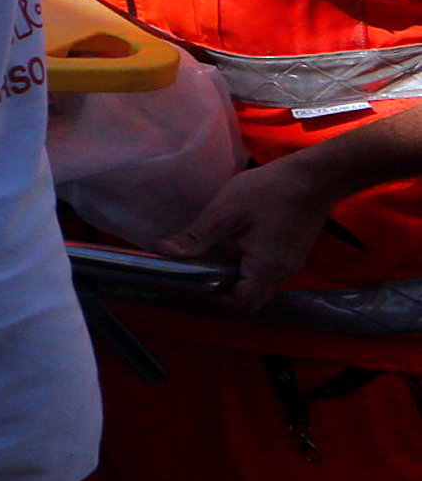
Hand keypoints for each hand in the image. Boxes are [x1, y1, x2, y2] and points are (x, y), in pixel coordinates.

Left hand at [161, 159, 340, 312]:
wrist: (317, 176)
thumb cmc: (272, 190)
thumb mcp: (225, 212)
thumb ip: (195, 236)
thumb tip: (163, 251)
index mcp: (267, 269)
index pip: (241, 304)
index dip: (214, 299)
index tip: (193, 281)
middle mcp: (282, 274)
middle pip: (249, 299)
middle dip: (221, 290)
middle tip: (197, 271)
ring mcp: (290, 265)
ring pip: (257, 286)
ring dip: (232, 278)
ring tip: (209, 258)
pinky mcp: (291, 254)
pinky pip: (265, 272)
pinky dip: (245, 268)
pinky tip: (230, 246)